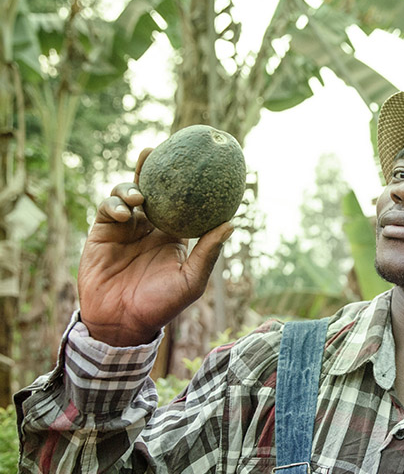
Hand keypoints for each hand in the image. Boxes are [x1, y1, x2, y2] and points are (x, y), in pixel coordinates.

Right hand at [77, 149, 233, 346]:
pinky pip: (108, 209)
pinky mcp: (102, 233)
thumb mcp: (191, 281)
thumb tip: (230, 224)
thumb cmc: (161, 305)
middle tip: (156, 151)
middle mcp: (149, 227)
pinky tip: (125, 212)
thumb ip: (207, 253)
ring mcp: (125, 228)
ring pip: (127, 195)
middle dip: (152, 169)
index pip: (180, 203)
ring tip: (140, 196)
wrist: (122, 322)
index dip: (184, 183)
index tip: (193, 162)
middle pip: (152, 190)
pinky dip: (115, 204)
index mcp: (173, 235)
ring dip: (132, 188)